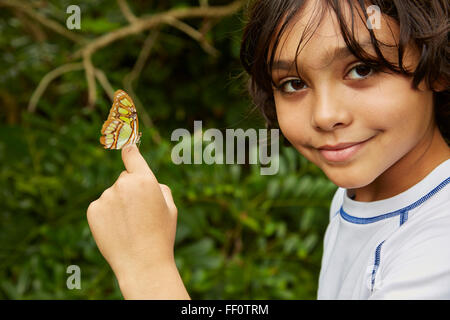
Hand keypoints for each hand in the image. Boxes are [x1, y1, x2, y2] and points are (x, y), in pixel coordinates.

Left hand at [87, 144, 180, 294]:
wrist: (142, 263)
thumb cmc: (161, 235)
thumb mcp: (170, 208)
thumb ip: (158, 187)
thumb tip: (147, 180)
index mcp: (145, 180)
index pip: (132, 155)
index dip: (128, 148)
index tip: (123, 140)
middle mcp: (123, 184)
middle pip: (125, 178)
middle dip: (130, 189)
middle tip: (140, 213)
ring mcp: (106, 197)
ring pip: (113, 194)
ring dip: (118, 204)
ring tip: (129, 226)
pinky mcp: (93, 210)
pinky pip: (102, 206)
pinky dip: (107, 214)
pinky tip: (117, 229)